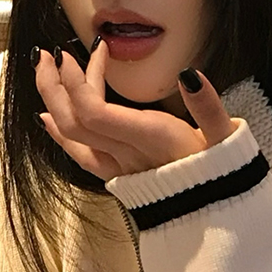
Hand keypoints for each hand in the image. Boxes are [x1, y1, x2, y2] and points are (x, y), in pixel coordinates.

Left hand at [33, 43, 233, 180]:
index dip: (77, 82)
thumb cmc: (221, 174)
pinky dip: (59, 133)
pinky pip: (78, 155)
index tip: (77, 53)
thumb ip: (209, 107)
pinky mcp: (116, 176)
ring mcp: (117, 168)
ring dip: (54, 101)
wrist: (216, 218)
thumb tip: (190, 76)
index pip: (95, 113)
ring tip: (47, 71)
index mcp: (151, 139)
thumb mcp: (225, 138)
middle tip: (48, 54)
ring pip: (72, 135)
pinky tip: (46, 116)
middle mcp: (127, 154)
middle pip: (74, 120)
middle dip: (55, 84)